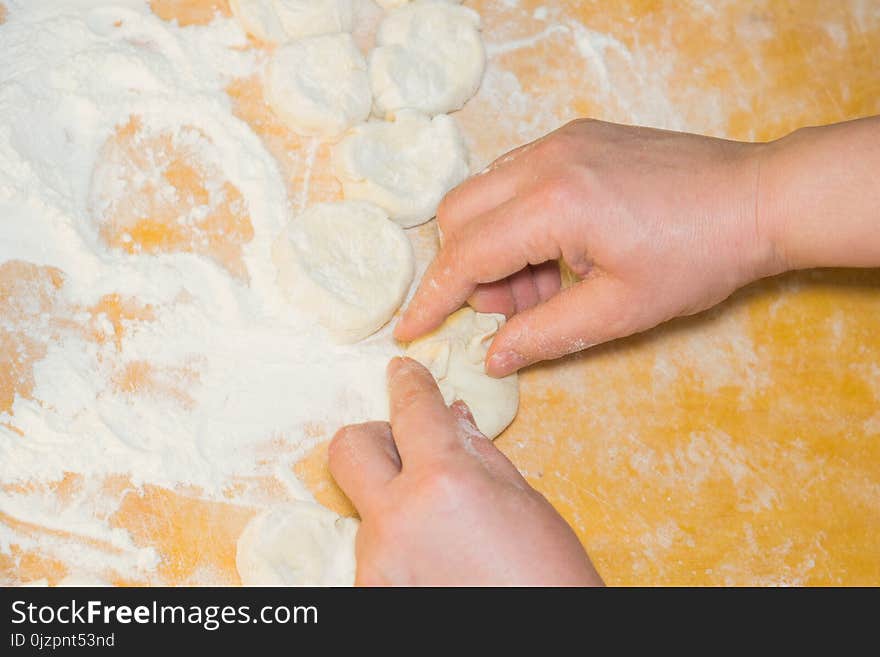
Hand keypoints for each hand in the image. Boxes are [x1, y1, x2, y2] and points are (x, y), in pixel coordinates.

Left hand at [329, 357, 602, 585]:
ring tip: (444, 529)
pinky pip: (374, 549)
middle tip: (411, 450)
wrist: (549, 643)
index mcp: (444, 482)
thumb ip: (478, 455)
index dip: (408, 383)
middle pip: (348, 448)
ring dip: (396, 502)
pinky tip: (437, 560)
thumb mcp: (525, 503)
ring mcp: (376, 563)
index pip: (411, 410)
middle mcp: (397, 520)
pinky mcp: (370, 593)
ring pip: (367, 505)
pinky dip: (399, 543)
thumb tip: (452, 418)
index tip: (404, 374)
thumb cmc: (549, 578)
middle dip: (377, 437)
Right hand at [394, 119, 781, 375]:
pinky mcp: (578, 136)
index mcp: (554, 205)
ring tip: (544, 286)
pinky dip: (517, 220)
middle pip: (459, 214)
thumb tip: (492, 356)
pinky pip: (517, 177)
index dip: (432, 298)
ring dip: (494, 245)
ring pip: (484, 193)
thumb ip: (543, 335)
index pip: (465, 255)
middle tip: (507, 310)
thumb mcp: (617, 311)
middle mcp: (546, 160)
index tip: (409, 329)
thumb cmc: (698, 258)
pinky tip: (559, 252)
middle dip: (465, 269)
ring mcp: (561, 140)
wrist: (758, 198)